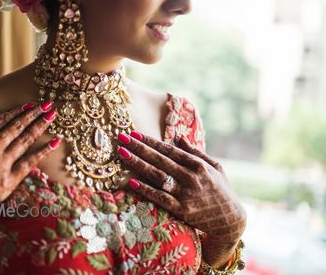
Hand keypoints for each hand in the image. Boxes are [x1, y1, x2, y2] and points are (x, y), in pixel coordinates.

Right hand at [0, 102, 59, 266]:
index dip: (15, 112)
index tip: (27, 105)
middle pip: (16, 127)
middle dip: (33, 114)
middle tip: (48, 103)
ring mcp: (1, 164)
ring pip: (25, 140)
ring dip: (40, 126)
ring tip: (53, 114)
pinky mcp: (9, 182)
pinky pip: (30, 163)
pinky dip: (44, 151)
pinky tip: (56, 142)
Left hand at [117, 131, 245, 267]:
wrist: (231, 220)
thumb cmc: (222, 190)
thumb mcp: (215, 167)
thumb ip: (196, 152)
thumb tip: (179, 137)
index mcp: (198, 164)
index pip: (169, 150)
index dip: (151, 141)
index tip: (135, 133)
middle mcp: (190, 177)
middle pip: (159, 159)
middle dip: (139, 147)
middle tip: (121, 138)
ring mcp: (185, 193)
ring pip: (157, 176)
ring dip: (138, 164)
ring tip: (122, 154)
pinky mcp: (182, 210)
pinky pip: (160, 198)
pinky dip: (145, 190)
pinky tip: (131, 182)